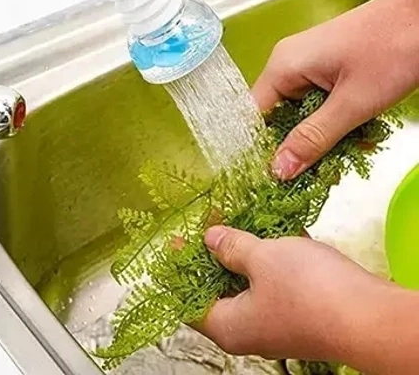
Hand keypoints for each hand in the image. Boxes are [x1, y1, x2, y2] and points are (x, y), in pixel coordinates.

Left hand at [196, 226, 416, 372]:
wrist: (371, 317)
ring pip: (248, 282)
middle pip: (217, 289)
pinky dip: (269, 258)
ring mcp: (275, 321)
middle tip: (209, 222)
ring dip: (243, 252)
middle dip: (212, 255)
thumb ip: (231, 247)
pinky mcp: (299, 310)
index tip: (179, 239)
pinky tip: (269, 229)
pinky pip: (274, 281)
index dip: (180, 269)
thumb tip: (209, 239)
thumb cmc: (307, 290)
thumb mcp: (261, 257)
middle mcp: (248, 329)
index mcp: (228, 325)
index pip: (188, 300)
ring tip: (235, 219)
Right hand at [252, 0, 418, 179]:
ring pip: (303, 113)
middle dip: (299, 145)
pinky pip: (320, 104)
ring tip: (349, 151)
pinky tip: (359, 132)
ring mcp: (309, 65)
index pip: (253, 116)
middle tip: (320, 172)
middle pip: (278, 117)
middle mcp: (289, 64)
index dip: (260, 148)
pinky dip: (336, 121)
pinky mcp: (329, 67)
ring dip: (323, 135)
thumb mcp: (353, 103)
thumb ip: (314, 138)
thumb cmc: (394, 46)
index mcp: (283, 66)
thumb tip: (279, 169)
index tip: (273, 178)